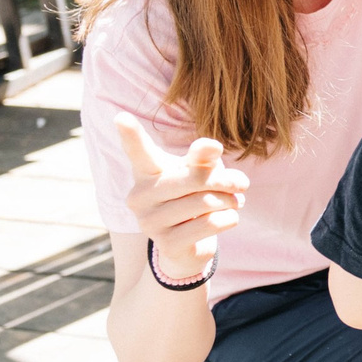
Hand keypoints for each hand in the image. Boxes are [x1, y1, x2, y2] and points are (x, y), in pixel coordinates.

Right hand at [114, 112, 249, 279]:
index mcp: (146, 172)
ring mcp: (149, 222)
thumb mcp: (200, 171)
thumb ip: (203, 157)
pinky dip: (229, 219)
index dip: (130, 135)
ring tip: (235, 202)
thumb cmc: (194, 195)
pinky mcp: (166, 245)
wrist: (190, 243)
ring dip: (230, 200)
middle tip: (241, 184)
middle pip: (193, 178)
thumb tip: (212, 147)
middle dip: (224, 180)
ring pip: (204, 202)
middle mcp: (140, 196)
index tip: (120, 117)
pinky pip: (208, 224)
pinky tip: (230, 218)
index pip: (139, 151)